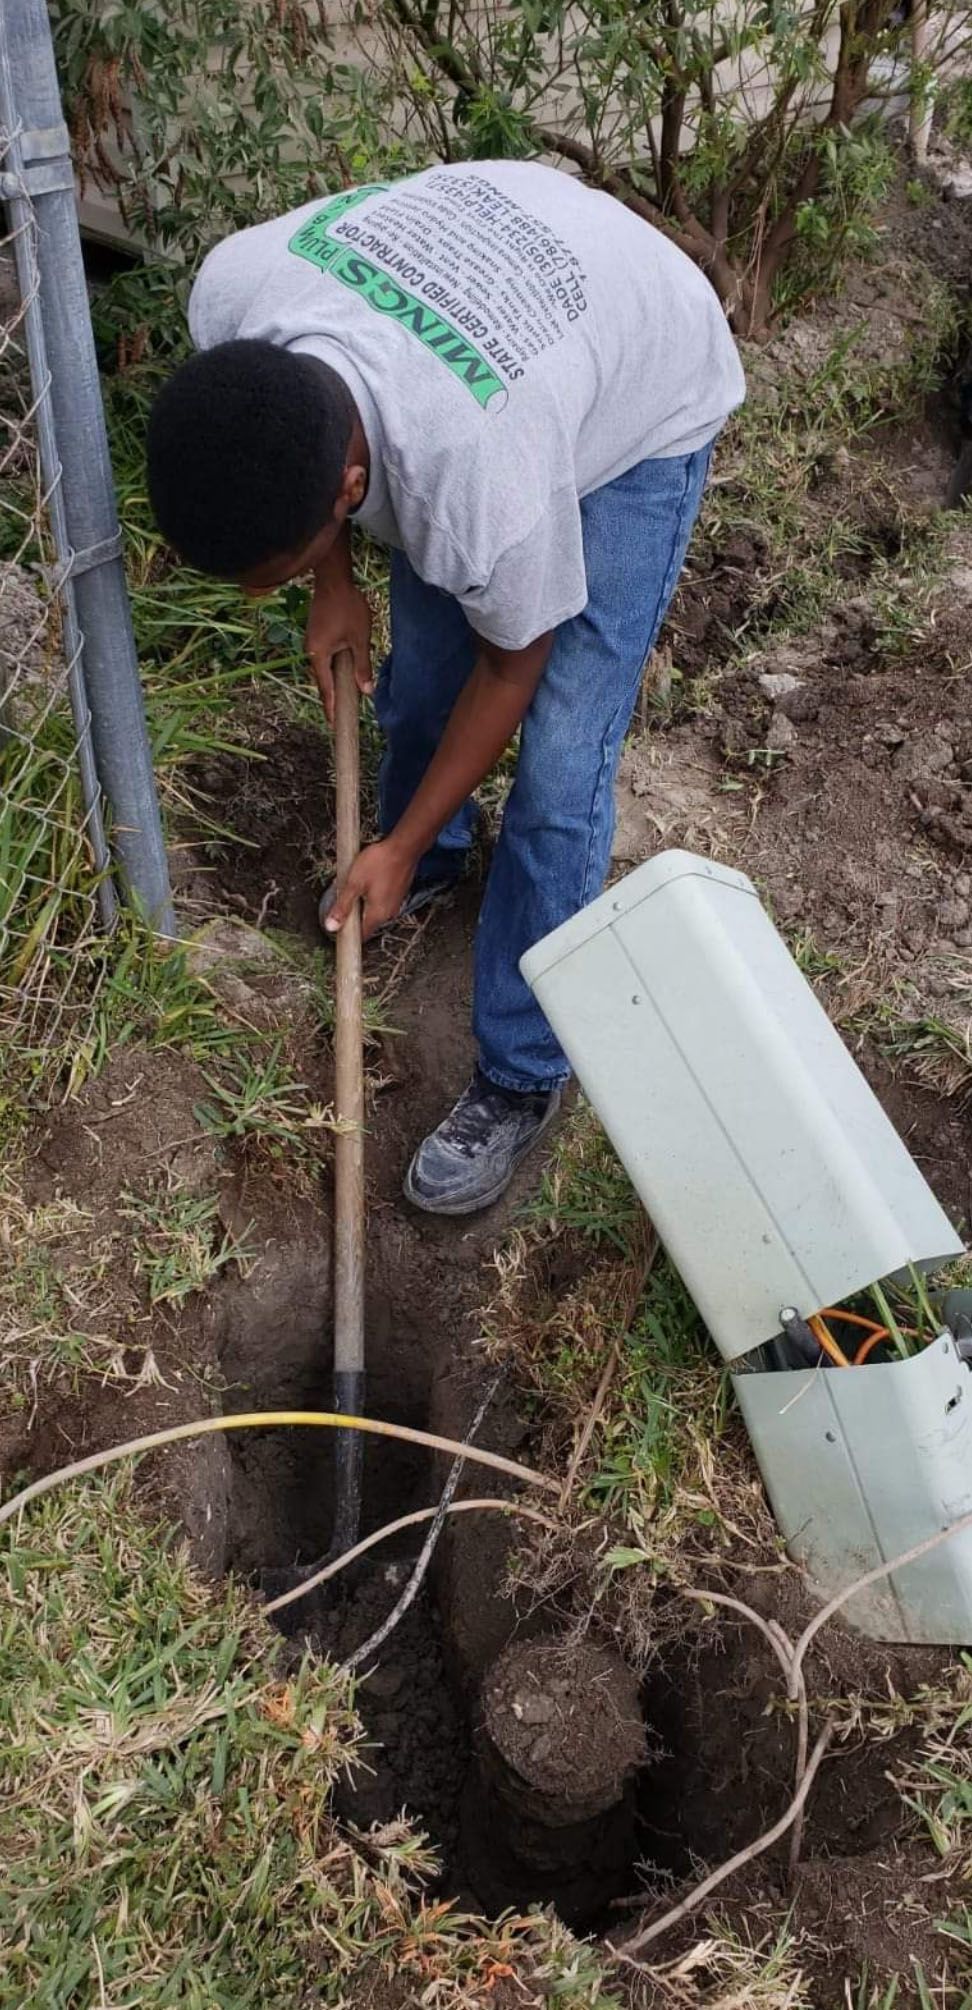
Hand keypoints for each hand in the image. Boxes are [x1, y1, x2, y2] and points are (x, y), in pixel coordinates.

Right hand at [306, 576, 373, 725]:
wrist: (333, 579)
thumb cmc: (348, 607)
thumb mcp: (360, 638)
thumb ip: (362, 666)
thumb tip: (367, 691)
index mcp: (318, 655)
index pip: (325, 688)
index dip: (330, 706)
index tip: (333, 723)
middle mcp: (310, 651)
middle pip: (322, 680)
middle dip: (331, 697)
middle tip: (338, 716)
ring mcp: (311, 642)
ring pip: (323, 668)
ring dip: (333, 681)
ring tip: (342, 697)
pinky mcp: (316, 634)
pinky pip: (324, 657)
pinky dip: (332, 668)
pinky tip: (341, 671)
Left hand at [324, 837, 417, 941]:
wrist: (404, 847)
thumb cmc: (380, 862)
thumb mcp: (354, 883)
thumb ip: (342, 906)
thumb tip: (331, 926)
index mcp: (378, 914)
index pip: (361, 936)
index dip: (347, 933)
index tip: (338, 928)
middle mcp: (389, 913)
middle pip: (367, 923)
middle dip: (354, 916)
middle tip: (343, 899)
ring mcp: (395, 903)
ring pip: (374, 911)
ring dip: (363, 904)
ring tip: (356, 887)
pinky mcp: (398, 894)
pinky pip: (382, 902)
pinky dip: (372, 896)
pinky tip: (368, 881)